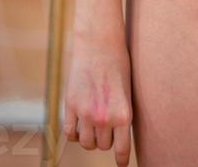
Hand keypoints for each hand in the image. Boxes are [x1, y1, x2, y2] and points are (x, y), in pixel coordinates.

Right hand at [63, 30, 132, 165]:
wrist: (99, 42)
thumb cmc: (119, 63)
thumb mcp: (127, 91)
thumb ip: (122, 114)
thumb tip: (118, 136)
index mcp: (124, 114)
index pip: (122, 150)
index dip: (122, 159)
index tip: (121, 163)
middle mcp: (104, 117)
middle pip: (103, 146)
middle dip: (106, 140)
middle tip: (108, 128)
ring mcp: (85, 113)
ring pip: (86, 142)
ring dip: (90, 138)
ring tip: (94, 126)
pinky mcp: (70, 105)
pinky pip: (70, 133)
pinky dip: (74, 133)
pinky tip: (79, 126)